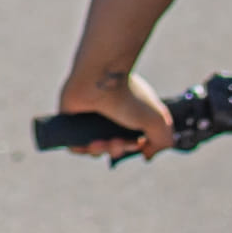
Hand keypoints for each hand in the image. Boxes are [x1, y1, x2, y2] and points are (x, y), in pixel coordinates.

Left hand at [47, 62, 173, 159]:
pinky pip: (73, 143)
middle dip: (116, 150)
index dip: (133, 147)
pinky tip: (88, 143)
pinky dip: (81, 149)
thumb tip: (147, 154)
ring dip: (99, 151)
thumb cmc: (128, 96)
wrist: (99, 78)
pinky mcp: (70, 118)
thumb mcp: (158, 121)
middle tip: (116, 143)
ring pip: (93, 147)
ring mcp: (89, 115)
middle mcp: (110, 113)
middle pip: (112, 145)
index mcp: (129, 111)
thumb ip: (162, 141)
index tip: (136, 145)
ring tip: (100, 142)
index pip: (131, 138)